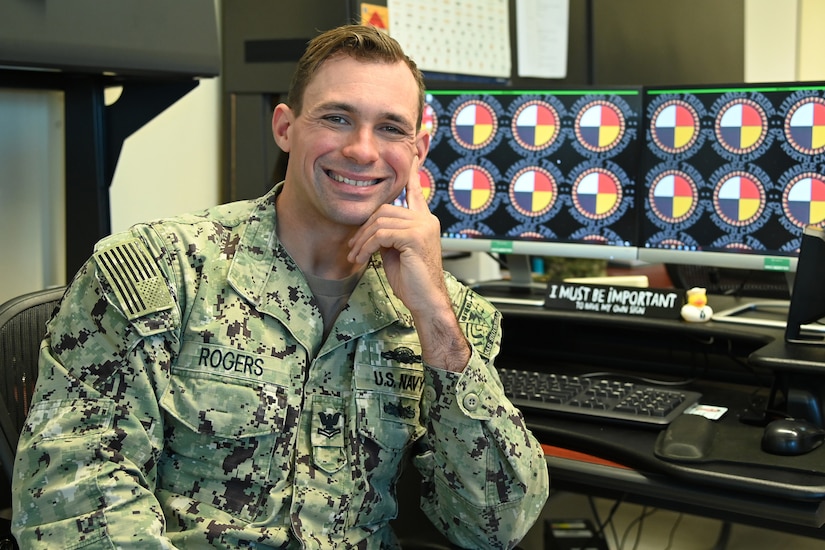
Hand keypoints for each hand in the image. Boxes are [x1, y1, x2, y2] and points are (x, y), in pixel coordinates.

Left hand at [347, 156, 444, 312]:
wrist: (426, 300)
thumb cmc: (412, 279)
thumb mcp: (396, 251)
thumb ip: (388, 233)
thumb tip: (372, 227)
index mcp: (423, 220)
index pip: (414, 190)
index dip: (410, 172)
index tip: (413, 152)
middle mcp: (426, 220)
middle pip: (385, 209)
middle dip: (364, 228)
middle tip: (354, 246)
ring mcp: (423, 226)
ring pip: (380, 221)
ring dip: (363, 240)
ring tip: (357, 255)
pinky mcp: (415, 237)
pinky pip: (382, 234)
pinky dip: (368, 246)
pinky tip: (364, 258)